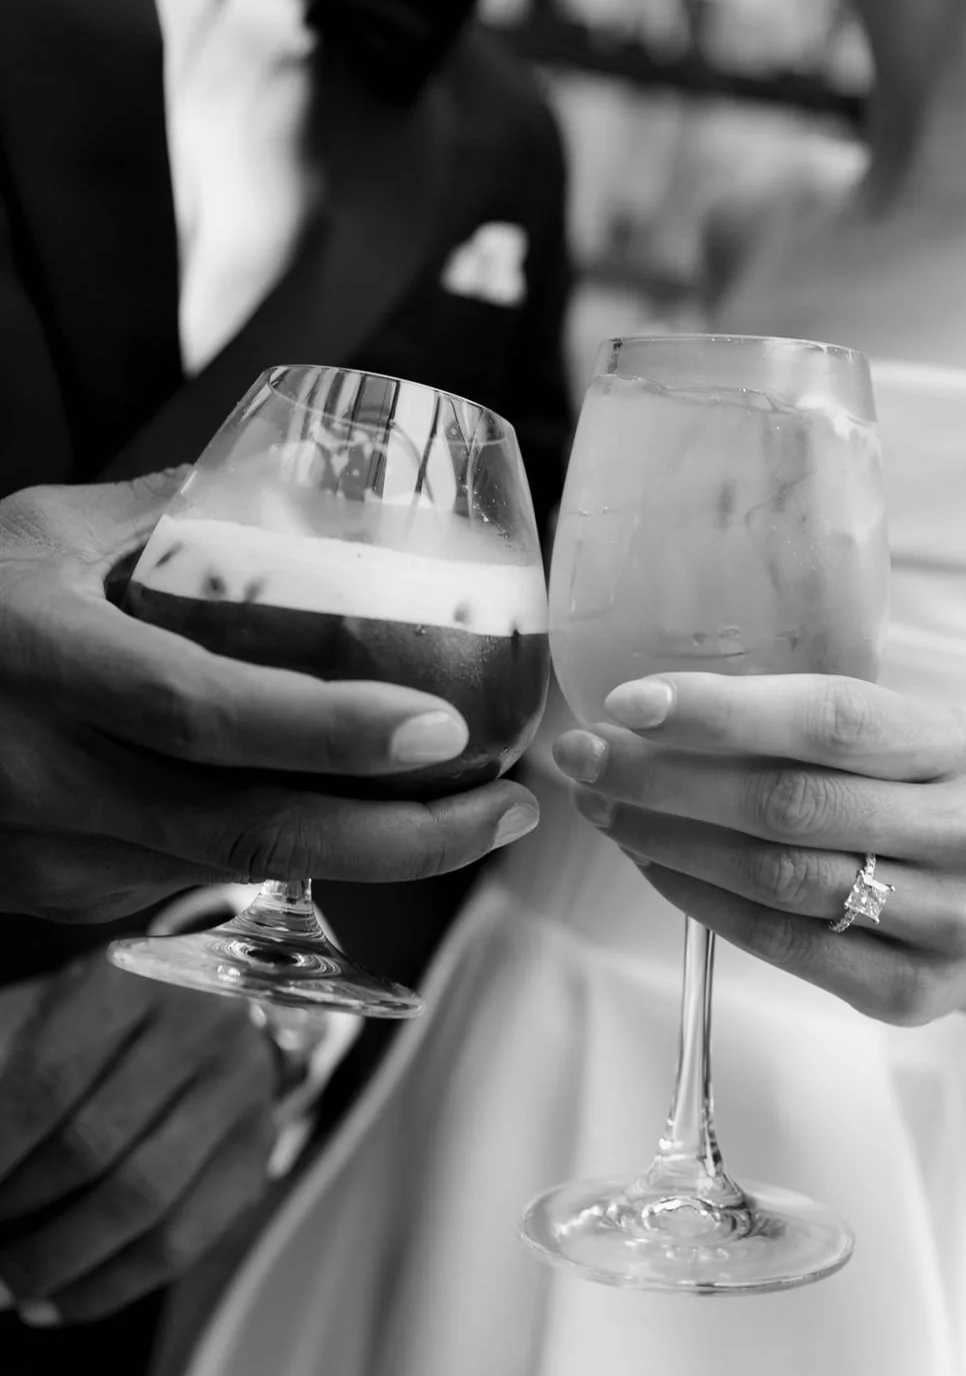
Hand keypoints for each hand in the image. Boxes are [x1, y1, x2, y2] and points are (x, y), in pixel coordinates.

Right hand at [0, 476, 538, 932]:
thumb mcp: (36, 533)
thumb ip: (165, 513)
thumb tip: (293, 480)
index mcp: (43, 659)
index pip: (203, 713)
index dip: (328, 732)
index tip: (448, 732)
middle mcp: (47, 773)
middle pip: (247, 838)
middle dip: (403, 842)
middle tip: (508, 808)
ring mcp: (51, 852)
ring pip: (234, 874)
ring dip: (365, 855)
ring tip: (463, 812)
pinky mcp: (58, 895)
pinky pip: (191, 881)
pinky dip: (280, 857)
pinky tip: (341, 818)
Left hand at [0, 956, 276, 1322]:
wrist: (204, 995)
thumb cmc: (92, 1016)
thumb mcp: (36, 1012)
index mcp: (132, 977)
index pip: (47, 1078)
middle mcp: (202, 1023)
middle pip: (96, 1144)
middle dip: (17, 1210)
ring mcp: (242, 1086)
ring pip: (144, 1199)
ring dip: (56, 1260)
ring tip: (4, 1287)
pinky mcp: (261, 1144)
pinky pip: (185, 1241)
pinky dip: (109, 1286)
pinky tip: (52, 1304)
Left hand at [552, 674, 965, 1026]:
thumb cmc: (910, 806)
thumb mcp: (888, 747)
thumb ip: (796, 726)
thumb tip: (644, 710)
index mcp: (963, 745)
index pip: (832, 718)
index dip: (723, 710)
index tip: (627, 701)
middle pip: (790, 802)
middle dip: (666, 776)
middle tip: (583, 757)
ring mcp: (949, 920)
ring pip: (777, 876)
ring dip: (668, 838)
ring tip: (603, 809)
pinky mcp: (911, 992)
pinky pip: (780, 941)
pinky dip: (699, 899)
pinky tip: (651, 864)